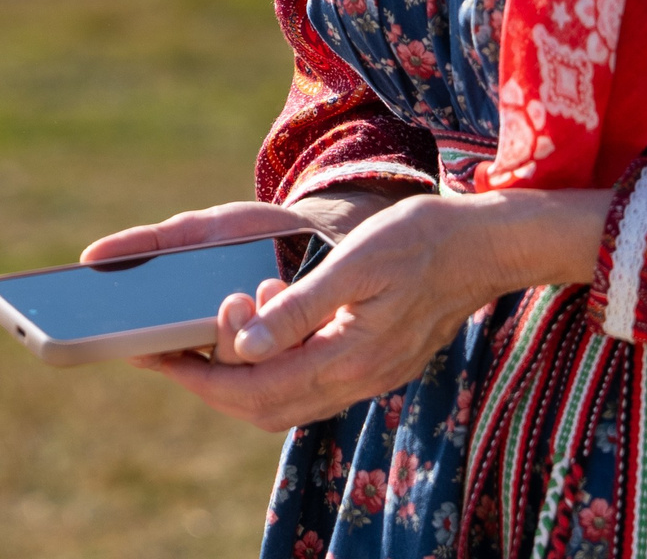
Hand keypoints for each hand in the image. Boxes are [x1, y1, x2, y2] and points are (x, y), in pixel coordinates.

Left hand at [136, 187, 610, 433]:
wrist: (489, 245)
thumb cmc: (423, 238)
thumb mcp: (358, 260)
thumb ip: (300, 307)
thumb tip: (242, 344)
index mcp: (347, 357)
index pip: (253, 388)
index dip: (199, 376)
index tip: (157, 354)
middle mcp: (355, 380)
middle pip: (262, 408)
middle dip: (208, 383)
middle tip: (165, 350)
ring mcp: (368, 378)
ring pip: (285, 403)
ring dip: (239, 380)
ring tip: (205, 339)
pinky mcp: (376, 365)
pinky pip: (310, 386)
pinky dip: (274, 368)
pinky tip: (267, 326)